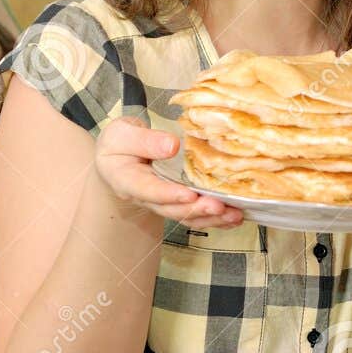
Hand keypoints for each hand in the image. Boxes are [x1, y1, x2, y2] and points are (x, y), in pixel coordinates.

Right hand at [93, 117, 242, 228]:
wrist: (118, 156)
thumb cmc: (119, 143)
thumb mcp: (123, 134)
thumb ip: (145, 140)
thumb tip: (172, 146)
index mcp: (126, 180)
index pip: (148, 190)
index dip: (168, 194)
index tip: (188, 194)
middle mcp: (145, 198)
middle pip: (171, 208)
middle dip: (197, 209)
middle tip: (218, 206)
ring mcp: (162, 203)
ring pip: (186, 216)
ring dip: (211, 218)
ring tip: (233, 214)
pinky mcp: (176, 203)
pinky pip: (195, 215)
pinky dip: (215, 218)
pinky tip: (234, 217)